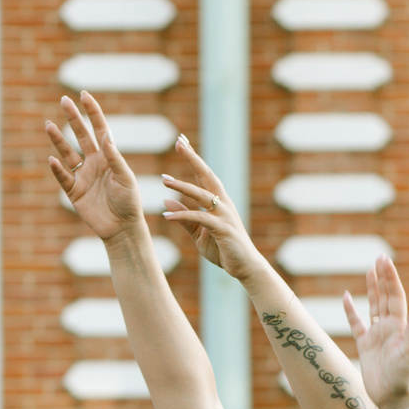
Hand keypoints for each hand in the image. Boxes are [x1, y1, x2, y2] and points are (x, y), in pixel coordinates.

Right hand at [44, 93, 148, 242]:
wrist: (122, 228)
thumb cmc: (129, 202)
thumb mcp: (125, 178)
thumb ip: (114, 157)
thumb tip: (106, 134)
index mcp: (109, 156)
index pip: (99, 129)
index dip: (92, 112)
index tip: (84, 95)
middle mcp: (94, 163)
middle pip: (81, 136)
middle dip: (73, 118)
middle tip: (64, 100)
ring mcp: (83, 176)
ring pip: (67, 153)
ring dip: (58, 140)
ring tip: (48, 125)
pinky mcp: (74, 192)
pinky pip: (63, 177)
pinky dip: (57, 169)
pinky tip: (52, 159)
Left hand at [158, 138, 267, 282]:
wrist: (245, 267)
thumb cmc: (223, 249)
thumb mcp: (199, 232)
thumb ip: (184, 217)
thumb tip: (167, 201)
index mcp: (218, 201)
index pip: (204, 175)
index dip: (193, 158)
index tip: (181, 141)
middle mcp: (223, 203)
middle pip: (207, 175)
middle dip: (193, 158)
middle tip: (179, 142)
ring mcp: (225, 215)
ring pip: (202, 194)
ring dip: (182, 186)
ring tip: (164, 179)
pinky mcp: (223, 229)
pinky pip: (200, 219)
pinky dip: (183, 216)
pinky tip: (167, 215)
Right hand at [339, 254, 408, 408]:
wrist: (392, 397)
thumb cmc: (404, 375)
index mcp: (400, 325)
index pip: (395, 296)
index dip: (390, 278)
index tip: (385, 261)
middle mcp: (389, 327)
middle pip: (385, 296)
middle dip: (382, 278)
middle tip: (379, 258)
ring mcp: (377, 335)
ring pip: (373, 306)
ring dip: (371, 289)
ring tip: (369, 271)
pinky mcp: (365, 345)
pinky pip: (356, 323)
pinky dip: (351, 311)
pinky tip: (346, 297)